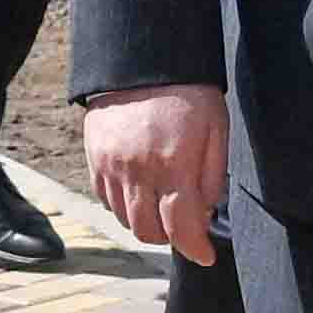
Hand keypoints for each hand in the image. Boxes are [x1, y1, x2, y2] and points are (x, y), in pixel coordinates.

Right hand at [84, 85, 230, 260]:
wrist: (143, 58)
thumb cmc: (189, 92)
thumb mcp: (216, 130)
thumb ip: (212, 177)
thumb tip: (205, 215)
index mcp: (174, 165)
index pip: (182, 228)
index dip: (196, 249)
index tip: (206, 255)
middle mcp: (138, 171)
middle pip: (149, 232)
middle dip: (171, 237)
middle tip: (185, 225)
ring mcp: (112, 166)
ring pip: (125, 219)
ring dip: (147, 223)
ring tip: (163, 205)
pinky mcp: (95, 157)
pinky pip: (106, 199)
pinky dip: (124, 205)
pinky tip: (140, 190)